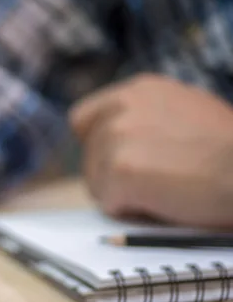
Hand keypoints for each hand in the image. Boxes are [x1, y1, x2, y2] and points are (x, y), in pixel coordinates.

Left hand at [69, 74, 232, 227]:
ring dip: (124, 194)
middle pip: (89, 155)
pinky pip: (109, 202)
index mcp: (138, 90)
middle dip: (113, 175)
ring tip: (167, 190)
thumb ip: (148, 117)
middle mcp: (122, 106)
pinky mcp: (120, 169)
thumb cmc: (230, 150)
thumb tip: (118, 136)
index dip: (98, 145)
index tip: (117, 161)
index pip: (84, 118)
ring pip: (96, 181)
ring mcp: (117, 137)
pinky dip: (132, 211)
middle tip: (155, 183)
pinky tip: (165, 202)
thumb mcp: (187, 112)